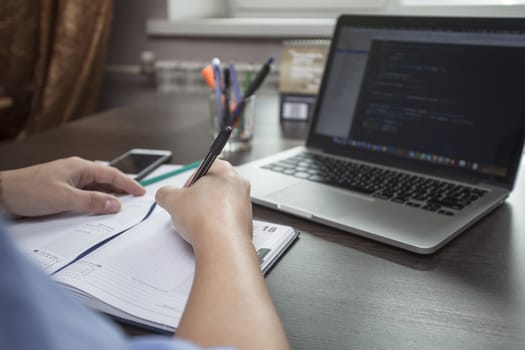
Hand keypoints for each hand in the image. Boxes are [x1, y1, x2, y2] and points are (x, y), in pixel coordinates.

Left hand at [0, 157, 144, 216]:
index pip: (112, 174)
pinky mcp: (60, 190)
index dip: (129, 184)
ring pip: (95, 188)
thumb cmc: (27, 191)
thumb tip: (114, 204)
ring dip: (108, 196)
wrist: (1, 195)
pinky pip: (85, 194)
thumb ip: (91, 202)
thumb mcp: (63, 198)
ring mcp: (68, 181)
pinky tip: (97, 209)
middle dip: (121, 190)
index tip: (141, 192)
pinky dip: (95, 201)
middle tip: (135, 201)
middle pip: (105, 180)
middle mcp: (75, 172)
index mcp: (79, 167)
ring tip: (121, 207)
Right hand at [155, 159, 251, 245]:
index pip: (206, 166)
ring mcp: (245, 203)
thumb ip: (165, 193)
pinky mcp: (246, 221)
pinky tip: (207, 231)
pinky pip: (228, 218)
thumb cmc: (206, 219)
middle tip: (188, 207)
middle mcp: (239, 184)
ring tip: (197, 222)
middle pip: (214, 186)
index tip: (184, 192)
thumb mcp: (172, 200)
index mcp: (224, 171)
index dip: (191, 180)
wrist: (222, 244)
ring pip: (222, 203)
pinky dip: (217, 223)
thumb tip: (164, 195)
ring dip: (208, 211)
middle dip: (199, 196)